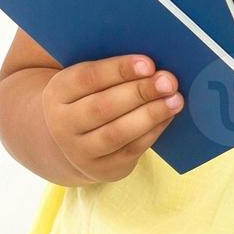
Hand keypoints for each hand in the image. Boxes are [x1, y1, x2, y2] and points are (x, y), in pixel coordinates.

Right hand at [41, 54, 180, 183]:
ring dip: (150, 114)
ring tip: (175, 99)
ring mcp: (80, 151)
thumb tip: (152, 63)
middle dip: (140, 92)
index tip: (149, 63)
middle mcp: (62, 125)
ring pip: (117, 132)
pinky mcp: (103, 169)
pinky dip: (153, 131)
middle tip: (168, 81)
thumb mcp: (87, 83)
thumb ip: (111, 70)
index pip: (86, 78)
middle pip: (102, 107)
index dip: (118, 70)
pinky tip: (168, 115)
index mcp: (57, 93)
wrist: (70, 143)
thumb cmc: (89, 98)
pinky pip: (131, 149)